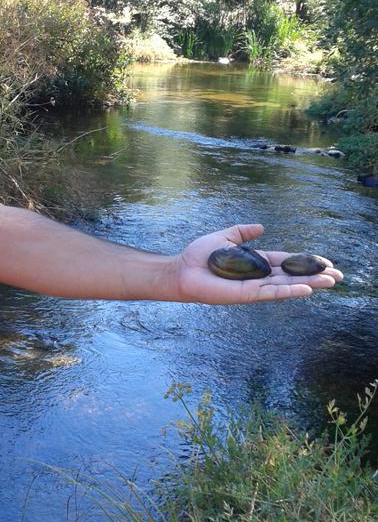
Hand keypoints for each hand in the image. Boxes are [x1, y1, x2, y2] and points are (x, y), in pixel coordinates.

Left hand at [175, 223, 342, 304]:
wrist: (182, 269)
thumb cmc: (199, 255)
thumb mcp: (224, 237)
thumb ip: (242, 232)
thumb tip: (260, 227)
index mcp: (255, 261)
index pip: (286, 262)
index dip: (305, 262)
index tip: (325, 262)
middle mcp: (258, 275)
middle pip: (293, 275)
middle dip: (316, 275)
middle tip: (339, 276)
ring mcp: (254, 286)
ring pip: (288, 285)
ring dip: (310, 283)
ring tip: (331, 282)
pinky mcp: (247, 294)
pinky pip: (272, 292)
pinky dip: (290, 291)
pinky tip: (307, 289)